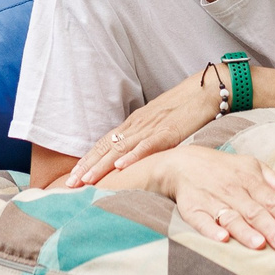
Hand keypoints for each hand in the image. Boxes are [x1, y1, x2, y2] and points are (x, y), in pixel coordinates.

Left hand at [68, 69, 216, 186]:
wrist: (205, 91)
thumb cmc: (183, 109)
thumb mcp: (158, 124)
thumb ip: (145, 139)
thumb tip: (131, 157)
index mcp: (134, 124)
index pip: (105, 143)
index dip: (88, 159)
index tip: (73, 176)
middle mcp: (138, 126)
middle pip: (107, 147)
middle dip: (87, 166)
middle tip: (70, 184)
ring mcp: (152, 128)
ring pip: (121, 148)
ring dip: (102, 165)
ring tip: (87, 180)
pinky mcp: (169, 131)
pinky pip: (148, 145)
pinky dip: (133, 156)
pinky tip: (121, 167)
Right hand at [153, 146, 274, 250]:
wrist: (182, 163)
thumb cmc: (223, 168)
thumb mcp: (250, 165)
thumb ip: (273, 179)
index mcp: (248, 179)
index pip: (269, 198)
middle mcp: (232, 190)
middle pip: (253, 211)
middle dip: (269, 227)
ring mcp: (211, 201)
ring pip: (231, 218)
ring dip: (245, 232)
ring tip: (259, 244)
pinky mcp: (192, 210)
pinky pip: (201, 221)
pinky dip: (211, 230)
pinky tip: (222, 239)